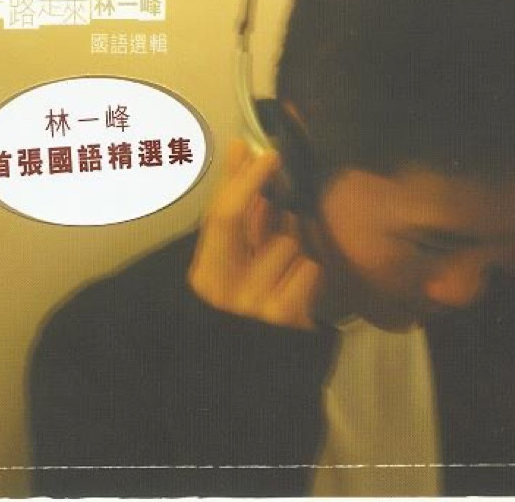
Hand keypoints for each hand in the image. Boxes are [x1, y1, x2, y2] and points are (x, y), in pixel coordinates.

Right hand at [187, 139, 321, 329]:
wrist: (263, 365)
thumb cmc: (253, 302)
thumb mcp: (238, 261)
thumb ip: (239, 212)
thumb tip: (242, 153)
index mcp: (204, 273)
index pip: (218, 216)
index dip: (237, 180)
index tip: (254, 149)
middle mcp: (221, 289)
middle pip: (236, 220)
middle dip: (253, 186)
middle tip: (270, 159)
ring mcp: (251, 305)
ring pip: (285, 243)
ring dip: (291, 245)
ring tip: (285, 264)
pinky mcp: (282, 317)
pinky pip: (309, 268)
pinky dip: (309, 273)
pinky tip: (299, 286)